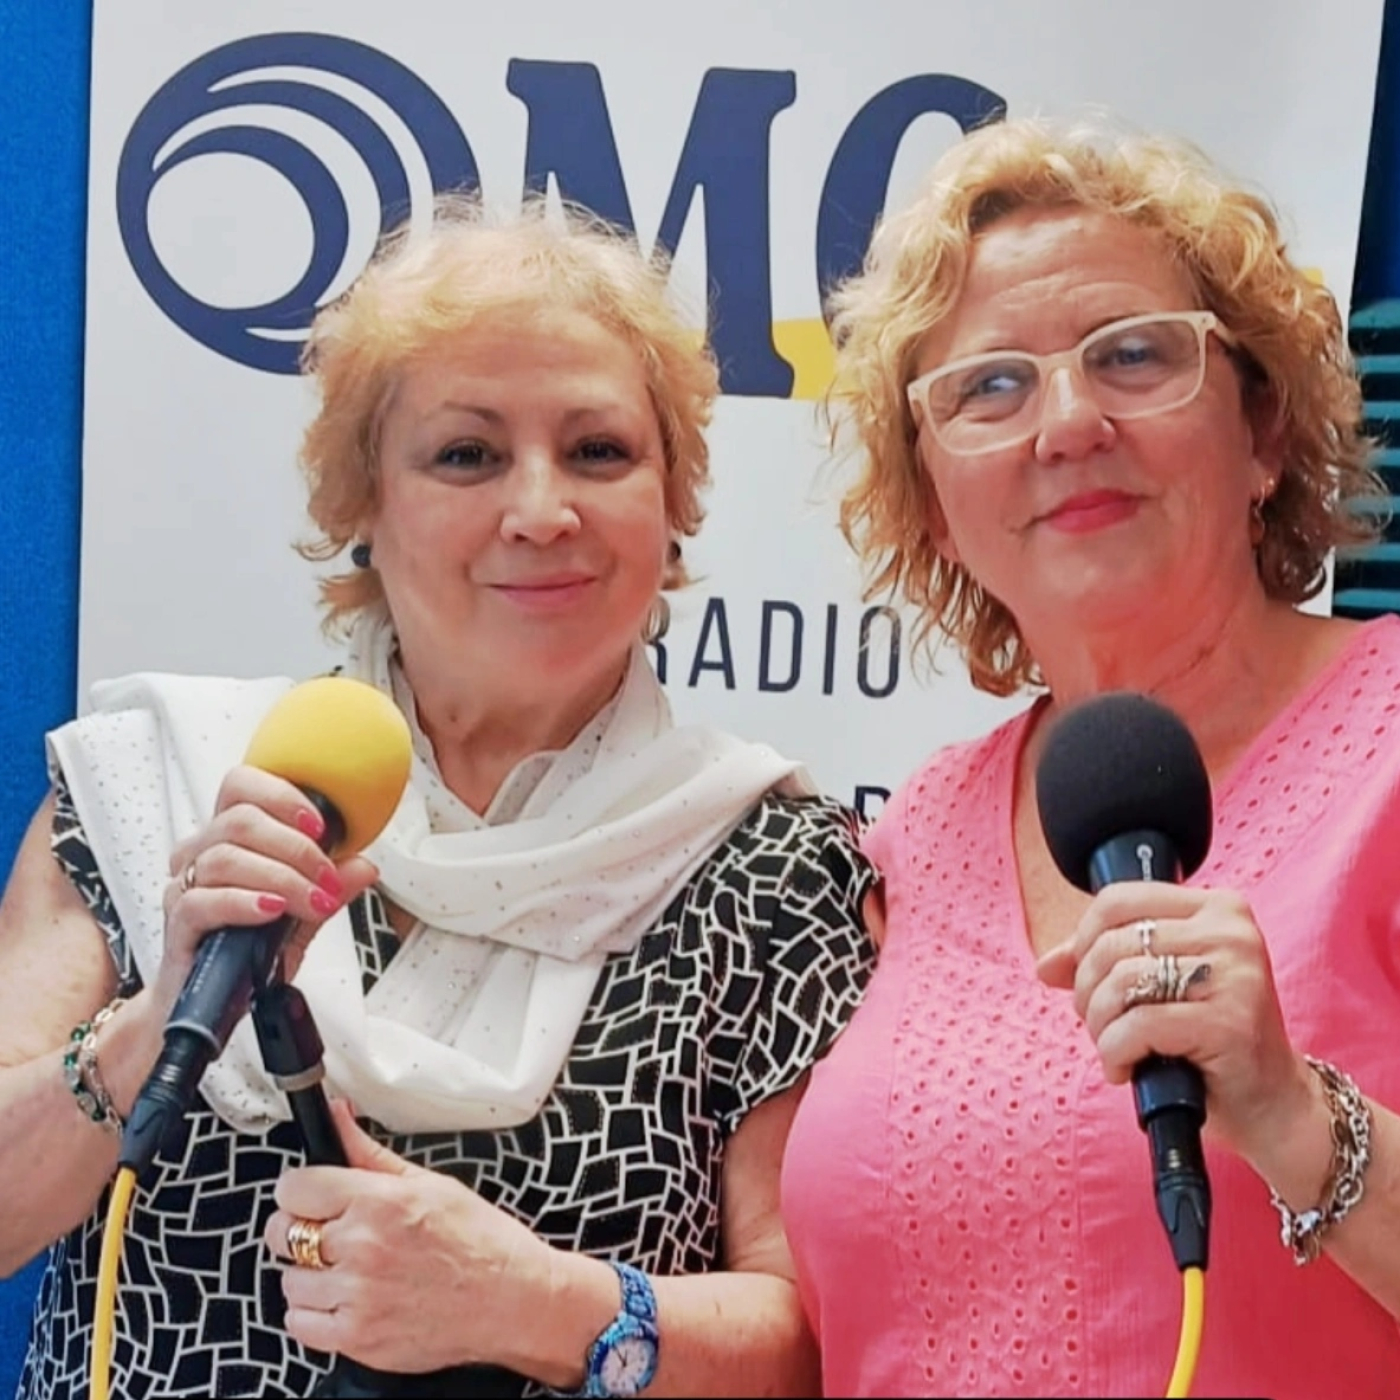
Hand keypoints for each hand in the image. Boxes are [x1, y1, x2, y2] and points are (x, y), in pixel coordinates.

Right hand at [158, 765, 376, 1005]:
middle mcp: (200, 854)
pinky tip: (273, 910)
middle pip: (240, 820)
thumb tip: (365, 866)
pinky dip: (245, 902)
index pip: (241, 785)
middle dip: (297, 848)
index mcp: (227, 838)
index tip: (321, 825)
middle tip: (327, 879)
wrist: (211, 1003)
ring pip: (226, 858)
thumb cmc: (248, 951)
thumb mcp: (302, 915)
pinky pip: (203, 901)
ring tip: (313, 902)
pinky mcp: (176, 924)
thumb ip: (330, 888)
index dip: (281, 796)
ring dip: (282, 877)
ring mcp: (183, 887)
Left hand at [264, 1101, 563, 1373]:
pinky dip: (313, 1313)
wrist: (511, 1299)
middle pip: (282, 1233)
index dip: (300, 1189)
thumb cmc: (480, 1240)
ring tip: (345, 1269)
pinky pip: (299, 1324)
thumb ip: (370, 1154)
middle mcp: (363, 1247)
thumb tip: (338, 1117)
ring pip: (289, 1280)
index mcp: (379, 1201)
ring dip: (310, 1274)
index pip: (294, 1187)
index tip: (309, 1195)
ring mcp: (357, 1296)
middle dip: (299, 1228)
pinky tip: (343, 1299)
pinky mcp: (357, 1338)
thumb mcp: (429, 1183)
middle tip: (327, 1232)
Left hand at [1036, 881, 1320, 1175]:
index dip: (1082, 941)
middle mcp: (1232, 931)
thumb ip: (1104, 964)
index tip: (1086, 979)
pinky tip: (1125, 1069)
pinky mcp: (1230, 1022)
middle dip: (1087, 991)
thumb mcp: (1159, 989)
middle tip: (1099, 1024)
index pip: (1118, 900)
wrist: (1273, 1105)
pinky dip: (1115, 1052)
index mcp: (1219, 907)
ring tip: (1114, 1049)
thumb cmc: (1210, 1041)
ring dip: (1100, 1025)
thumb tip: (1045, 965)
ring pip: (1121, 981)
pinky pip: (1138, 1026)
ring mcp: (1236, 975)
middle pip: (1112, 943)